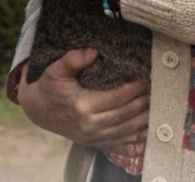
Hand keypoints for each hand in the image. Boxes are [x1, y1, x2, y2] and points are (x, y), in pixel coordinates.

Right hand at [17, 48, 148, 156]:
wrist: (38, 110)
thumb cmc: (48, 87)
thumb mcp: (55, 70)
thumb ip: (73, 59)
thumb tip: (94, 51)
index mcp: (82, 106)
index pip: (117, 97)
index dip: (134, 88)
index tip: (145, 77)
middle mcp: (90, 125)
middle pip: (126, 114)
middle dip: (143, 101)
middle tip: (156, 88)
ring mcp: (93, 137)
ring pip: (126, 129)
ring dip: (144, 118)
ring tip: (156, 104)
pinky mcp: (94, 142)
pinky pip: (121, 142)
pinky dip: (136, 136)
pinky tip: (147, 127)